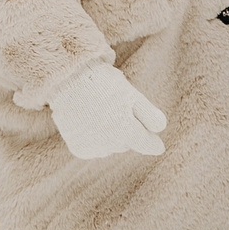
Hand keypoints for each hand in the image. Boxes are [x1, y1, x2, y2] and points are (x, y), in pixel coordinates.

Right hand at [45, 62, 166, 158]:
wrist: (68, 80)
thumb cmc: (103, 84)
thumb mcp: (132, 95)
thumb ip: (150, 116)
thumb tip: (161, 131)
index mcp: (127, 131)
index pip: (148, 145)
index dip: (153, 142)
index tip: (156, 143)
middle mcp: (110, 144)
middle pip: (128, 144)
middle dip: (126, 130)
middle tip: (116, 109)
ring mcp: (94, 148)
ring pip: (111, 147)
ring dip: (110, 135)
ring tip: (100, 112)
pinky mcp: (79, 149)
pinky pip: (95, 149)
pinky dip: (95, 138)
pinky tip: (89, 121)